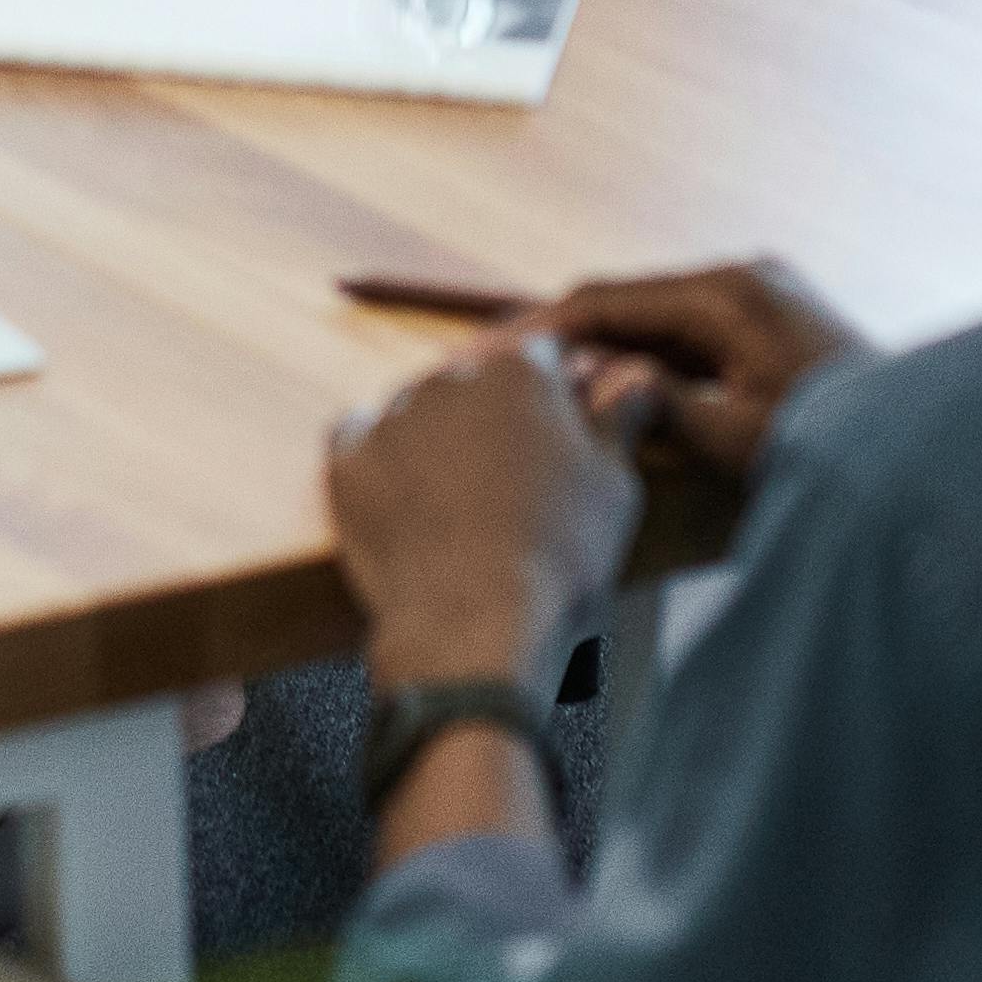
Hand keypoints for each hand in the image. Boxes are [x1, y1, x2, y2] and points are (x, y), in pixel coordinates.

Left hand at [328, 336, 646, 690]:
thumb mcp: (614, 486)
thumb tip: (635, 370)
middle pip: (477, 381)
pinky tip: (407, 503)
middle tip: (516, 483)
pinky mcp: (346, 460)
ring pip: (420, 411)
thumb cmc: (560, 558)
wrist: (474, 627)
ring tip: (462, 506)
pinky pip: (362, 443)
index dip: (558, 389)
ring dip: (440, 440)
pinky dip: (383, 464)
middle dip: (496, 417)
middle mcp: (450, 377)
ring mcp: (391, 416)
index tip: (564, 427)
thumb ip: (618, 418)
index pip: (543, 353)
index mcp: (521, 371)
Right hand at [508, 260, 864, 488]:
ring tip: (554, 393)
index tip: (490, 355)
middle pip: (630, 304)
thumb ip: (654, 403)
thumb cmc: (837, 448)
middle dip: (570, 340)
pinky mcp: (776, 322)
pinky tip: (622, 394)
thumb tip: (590, 384)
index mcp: (726, 293)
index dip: (543, 329)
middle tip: (509, 375)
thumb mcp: (733, 436)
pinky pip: (695, 335)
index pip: (608, 299)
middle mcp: (743, 277)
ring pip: (660, 320)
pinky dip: (655, 361)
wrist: (930, 456)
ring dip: (612, 354)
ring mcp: (763, 295)